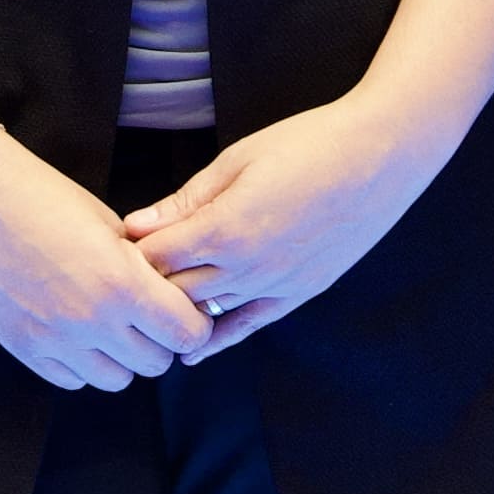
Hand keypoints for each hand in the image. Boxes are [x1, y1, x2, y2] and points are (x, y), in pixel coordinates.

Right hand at [0, 132, 215, 392]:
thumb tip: (164, 295)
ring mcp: (54, 339)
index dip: (191, 322)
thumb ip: (141, 267)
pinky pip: (72, 379)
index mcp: (121, 282)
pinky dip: (83, 363)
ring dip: (121, 357)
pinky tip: (76, 332)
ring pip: (116, 380)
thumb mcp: (108, 223)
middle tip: (147, 316)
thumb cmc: (40, 196)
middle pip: (155, 363)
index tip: (182, 310)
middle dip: (159, 340)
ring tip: (110, 325)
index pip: (187, 334)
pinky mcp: (23, 347)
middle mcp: (91, 320)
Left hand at [123, 95, 455, 357]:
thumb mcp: (237, 160)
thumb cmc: (308, 143)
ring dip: (177, 310)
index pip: (154, 258)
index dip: (129, 253)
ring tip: (147, 308)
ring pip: (207, 314)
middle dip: (145, 286)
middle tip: (122, 278)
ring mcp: (276, 285)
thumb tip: (135, 225)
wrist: (382, 154)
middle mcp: (248, 266)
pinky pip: (249, 325)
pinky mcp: (300, 293)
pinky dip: (218, 339)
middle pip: (174, 292)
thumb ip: (185, 200)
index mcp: (225, 228)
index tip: (110, 245)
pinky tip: (194, 349)